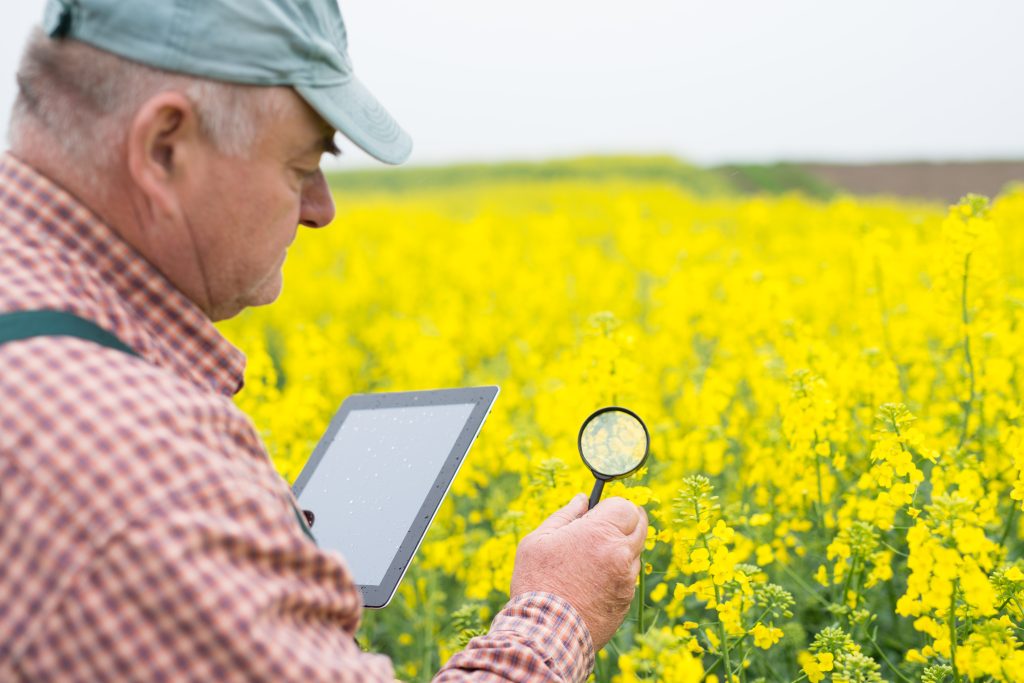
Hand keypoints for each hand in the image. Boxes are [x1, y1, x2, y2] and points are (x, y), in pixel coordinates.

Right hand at [510, 493, 647, 649]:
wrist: (545, 634)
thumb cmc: (537, 583)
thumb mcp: (538, 541)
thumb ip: (565, 515)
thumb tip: (582, 500)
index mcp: (599, 533)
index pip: (626, 506)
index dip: (613, 507)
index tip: (601, 512)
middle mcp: (620, 554)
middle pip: (640, 525)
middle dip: (625, 522)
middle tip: (605, 528)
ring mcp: (626, 579)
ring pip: (635, 552)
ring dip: (621, 549)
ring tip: (591, 561)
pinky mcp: (626, 601)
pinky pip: (628, 578)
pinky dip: (617, 574)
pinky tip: (592, 582)